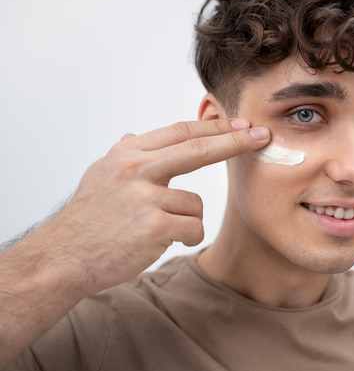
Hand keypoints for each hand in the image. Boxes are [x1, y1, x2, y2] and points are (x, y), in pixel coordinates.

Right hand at [22, 118, 269, 295]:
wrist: (62, 257)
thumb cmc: (87, 219)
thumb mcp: (100, 174)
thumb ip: (124, 154)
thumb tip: (135, 135)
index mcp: (127, 153)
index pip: (180, 132)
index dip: (214, 127)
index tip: (241, 123)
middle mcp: (135, 168)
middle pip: (198, 148)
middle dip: (235, 141)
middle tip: (262, 135)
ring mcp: (144, 197)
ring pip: (196, 203)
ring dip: (186, 220)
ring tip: (156, 230)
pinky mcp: (154, 226)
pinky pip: (193, 228)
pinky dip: (184, 237)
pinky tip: (157, 242)